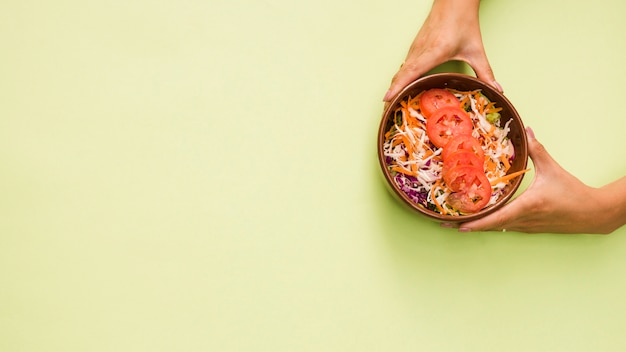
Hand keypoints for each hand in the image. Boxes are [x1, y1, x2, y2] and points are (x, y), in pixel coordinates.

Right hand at [383, 0, 500, 101]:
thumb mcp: (476, 50)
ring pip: (400, 70)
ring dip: (393, 86)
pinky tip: (400, 87)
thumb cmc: (463, 23)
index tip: (387, 99)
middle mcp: (420, 50)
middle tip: (386, 111)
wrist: (454, 2)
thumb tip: (497, 89)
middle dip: (392, 93)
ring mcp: (415, 48)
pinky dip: (399, 78)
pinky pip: (403, 65)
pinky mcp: (415, 47)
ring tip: (390, 103)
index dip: (398, 86)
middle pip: (400, 75)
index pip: (411, 72)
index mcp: (433, 52)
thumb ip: (485, 72)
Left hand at [454, 127, 624, 233]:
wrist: (592, 214)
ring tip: (455, 222)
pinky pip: (504, 227)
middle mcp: (523, 220)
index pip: (497, 218)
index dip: (477, 223)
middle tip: (444, 223)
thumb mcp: (552, 169)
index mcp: (527, 206)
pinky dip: (490, 225)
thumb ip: (537, 150)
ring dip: (477, 226)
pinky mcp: (529, 228)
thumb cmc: (572, 192)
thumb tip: (527, 129)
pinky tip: (479, 220)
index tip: (458, 225)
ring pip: (496, 228)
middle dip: (467, 225)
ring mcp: (525, 227)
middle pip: (490, 226)